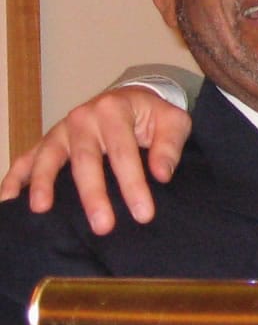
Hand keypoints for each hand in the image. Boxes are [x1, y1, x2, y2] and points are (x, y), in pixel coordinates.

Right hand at [0, 85, 191, 234]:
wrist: (131, 98)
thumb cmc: (154, 116)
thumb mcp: (174, 122)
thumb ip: (170, 146)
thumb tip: (161, 175)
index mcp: (115, 110)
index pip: (123, 152)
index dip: (133, 184)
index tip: (144, 214)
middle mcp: (83, 117)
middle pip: (85, 159)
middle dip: (93, 195)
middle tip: (103, 226)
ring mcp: (61, 129)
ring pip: (48, 157)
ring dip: (43, 184)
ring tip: (42, 210)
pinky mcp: (48, 141)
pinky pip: (26, 158)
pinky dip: (15, 178)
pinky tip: (8, 200)